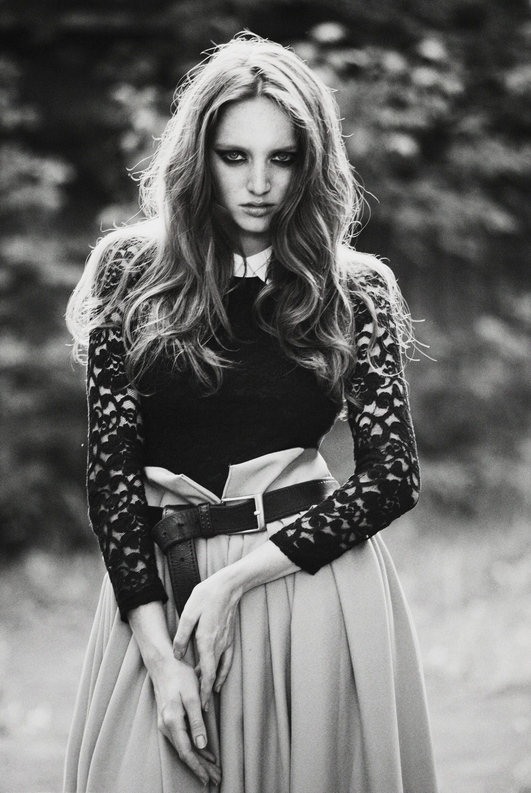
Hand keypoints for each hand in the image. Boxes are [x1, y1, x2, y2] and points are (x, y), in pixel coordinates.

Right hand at [151, 655, 220, 786]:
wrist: (163, 663)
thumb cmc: (180, 676)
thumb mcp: (192, 696)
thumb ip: (197, 721)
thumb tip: (202, 745)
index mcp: (172, 722)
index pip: (186, 752)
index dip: (198, 767)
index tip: (209, 778)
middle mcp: (166, 726)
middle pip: (185, 753)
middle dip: (201, 767)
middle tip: (216, 778)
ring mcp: (165, 723)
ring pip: (183, 748)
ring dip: (198, 759)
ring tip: (212, 769)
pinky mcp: (168, 719)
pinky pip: (181, 739)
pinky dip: (192, 748)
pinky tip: (202, 751)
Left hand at [173, 571, 241, 709]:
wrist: (227, 586)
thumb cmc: (206, 597)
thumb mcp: (188, 614)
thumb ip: (181, 637)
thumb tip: (177, 656)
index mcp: (206, 641)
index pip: (206, 674)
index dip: (203, 692)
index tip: (200, 706)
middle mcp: (218, 645)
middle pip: (212, 676)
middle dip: (206, 694)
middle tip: (201, 711)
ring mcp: (225, 642)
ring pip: (219, 669)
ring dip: (213, 685)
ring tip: (207, 699)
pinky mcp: (229, 638)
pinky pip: (227, 660)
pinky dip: (223, 673)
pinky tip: (219, 680)